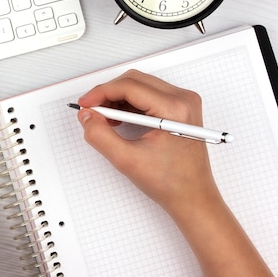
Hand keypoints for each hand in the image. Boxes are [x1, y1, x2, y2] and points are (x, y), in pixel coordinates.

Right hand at [76, 69, 214, 212]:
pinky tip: (120, 119)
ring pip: (139, 84)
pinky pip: (148, 93)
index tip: (85, 104)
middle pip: (134, 80)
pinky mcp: (180, 107)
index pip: (128, 86)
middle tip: (91, 111)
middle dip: (108, 93)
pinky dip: (129, 103)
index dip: (100, 93)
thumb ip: (99, 135)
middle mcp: (183, 100)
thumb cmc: (171, 182)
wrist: (192, 196)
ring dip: (118, 97)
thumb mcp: (126, 160)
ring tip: (105, 119)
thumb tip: (87, 116)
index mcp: (174, 109)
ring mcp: (183, 102)